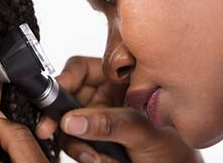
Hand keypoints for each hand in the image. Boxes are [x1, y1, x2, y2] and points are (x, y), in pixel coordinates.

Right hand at [36, 56, 202, 162]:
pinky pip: (73, 143)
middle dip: (60, 117)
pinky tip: (102, 160)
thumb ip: (108, 123)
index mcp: (117, 81)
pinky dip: (82, 153)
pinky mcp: (92, 139)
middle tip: (50, 131)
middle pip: (67, 97)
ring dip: (75, 142)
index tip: (54, 96)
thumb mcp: (142, 130)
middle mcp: (103, 97)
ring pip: (66, 124)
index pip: (82, 69)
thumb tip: (71, 120)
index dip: (65, 78)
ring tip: (96, 157)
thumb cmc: (173, 146)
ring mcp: (96, 119)